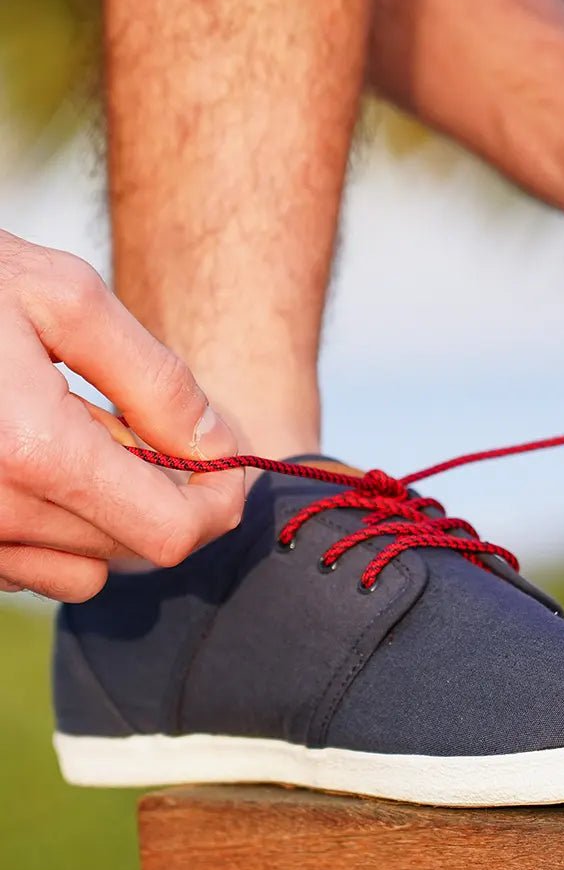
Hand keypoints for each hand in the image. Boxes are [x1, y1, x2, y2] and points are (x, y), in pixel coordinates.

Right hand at [0, 230, 243, 600]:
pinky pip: (35, 569)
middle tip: (144, 417)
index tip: (223, 455)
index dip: (215, 501)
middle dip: (162, 489)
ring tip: (78, 431)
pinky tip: (39, 461)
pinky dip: (58, 528)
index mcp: (34, 452)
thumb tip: (218, 447)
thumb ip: (154, 381)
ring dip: (108, 510)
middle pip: (135, 545)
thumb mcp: (67, 300)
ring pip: (89, 565)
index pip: (169, 533)